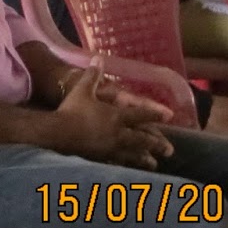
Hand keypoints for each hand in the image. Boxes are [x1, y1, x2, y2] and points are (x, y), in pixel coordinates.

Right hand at [55, 59, 173, 169]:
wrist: (58, 132)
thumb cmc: (72, 109)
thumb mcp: (82, 89)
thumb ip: (92, 75)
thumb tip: (98, 58)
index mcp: (117, 116)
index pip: (141, 115)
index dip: (156, 114)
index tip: (169, 116)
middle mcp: (119, 133)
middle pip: (143, 140)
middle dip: (158, 144)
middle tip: (169, 150)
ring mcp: (112, 148)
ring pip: (134, 155)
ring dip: (146, 159)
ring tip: (154, 164)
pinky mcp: (102, 158)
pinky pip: (119, 162)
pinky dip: (127, 165)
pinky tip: (130, 169)